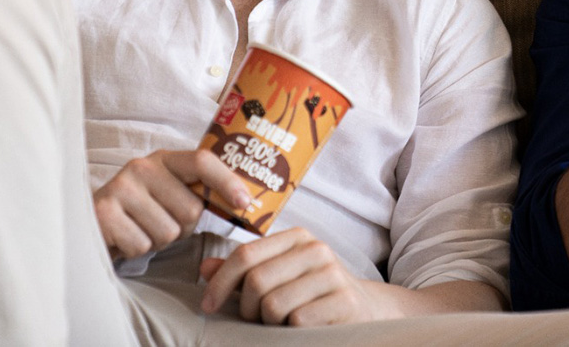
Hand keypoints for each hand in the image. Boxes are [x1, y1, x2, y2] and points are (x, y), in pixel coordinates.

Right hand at [92, 148, 251, 259]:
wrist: (90, 226)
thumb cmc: (141, 214)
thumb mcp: (171, 195)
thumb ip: (200, 194)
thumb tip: (245, 204)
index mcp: (165, 159)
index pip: (203, 161)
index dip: (227, 182)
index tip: (245, 203)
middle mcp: (142, 167)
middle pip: (190, 208)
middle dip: (183, 227)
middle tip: (163, 222)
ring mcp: (121, 187)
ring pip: (168, 231)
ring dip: (159, 240)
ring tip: (142, 229)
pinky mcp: (102, 213)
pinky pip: (142, 245)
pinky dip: (138, 249)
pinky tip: (126, 237)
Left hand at [199, 228, 393, 325]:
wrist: (364, 310)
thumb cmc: (311, 294)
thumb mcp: (278, 277)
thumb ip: (242, 272)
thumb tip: (204, 268)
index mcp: (297, 237)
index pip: (245, 254)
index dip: (220, 283)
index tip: (208, 306)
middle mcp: (316, 249)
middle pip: (256, 282)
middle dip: (246, 309)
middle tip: (254, 320)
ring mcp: (332, 274)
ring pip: (273, 305)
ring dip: (268, 324)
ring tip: (279, 324)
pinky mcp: (344, 301)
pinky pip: (297, 321)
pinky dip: (290, 332)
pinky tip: (300, 329)